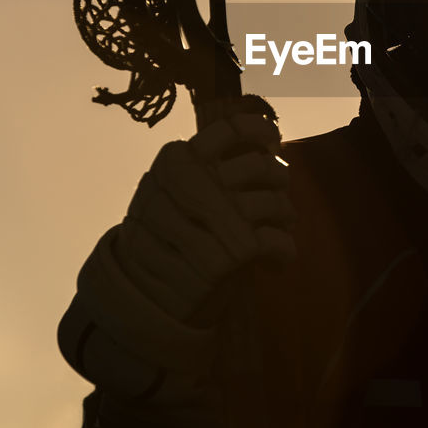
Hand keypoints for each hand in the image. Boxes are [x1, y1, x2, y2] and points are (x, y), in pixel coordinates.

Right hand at [63, 101, 294, 399]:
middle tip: (276, 198)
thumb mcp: (172, 193)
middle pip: (262, 167)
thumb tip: (266, 146)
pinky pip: (276, 242)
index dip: (260, 132)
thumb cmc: (166, 237)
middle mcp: (191, 182)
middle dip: (279, 181)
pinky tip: (275, 260)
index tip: (271, 141)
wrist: (142, 296)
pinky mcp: (227, 256)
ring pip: (274, 203)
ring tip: (278, 228)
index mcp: (176, 160)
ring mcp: (210, 218)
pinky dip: (283, 251)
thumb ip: (209, 168)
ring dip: (284, 217)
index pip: (230, 131)